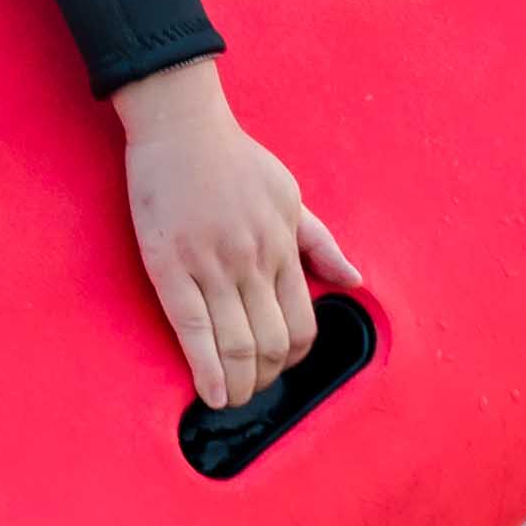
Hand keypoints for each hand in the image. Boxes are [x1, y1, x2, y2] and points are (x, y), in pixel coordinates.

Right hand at [109, 61, 359, 408]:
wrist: (181, 125)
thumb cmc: (234, 158)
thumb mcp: (290, 194)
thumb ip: (320, 242)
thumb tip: (354, 281)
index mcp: (283, 247)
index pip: (303, 323)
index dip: (296, 358)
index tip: (282, 368)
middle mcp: (254, 261)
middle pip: (273, 342)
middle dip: (267, 379)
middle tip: (254, 391)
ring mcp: (212, 265)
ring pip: (237, 344)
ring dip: (241, 384)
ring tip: (234, 400)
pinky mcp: (171, 266)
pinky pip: (193, 329)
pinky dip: (206, 370)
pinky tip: (211, 395)